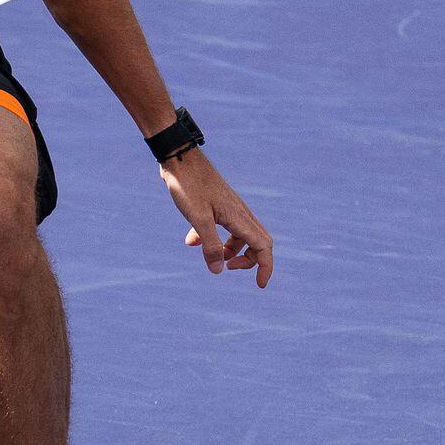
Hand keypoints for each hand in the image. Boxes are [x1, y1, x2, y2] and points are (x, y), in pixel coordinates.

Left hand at [160, 149, 273, 285]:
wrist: (180, 159)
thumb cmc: (189, 186)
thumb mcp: (197, 218)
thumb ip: (210, 245)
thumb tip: (219, 270)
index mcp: (239, 217)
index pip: (263, 247)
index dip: (264, 267)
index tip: (259, 285)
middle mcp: (240, 213)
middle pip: (257, 242)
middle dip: (249, 260)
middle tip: (229, 268)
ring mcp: (230, 208)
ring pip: (240, 236)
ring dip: (230, 250)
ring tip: (213, 258)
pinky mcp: (218, 204)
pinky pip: (224, 226)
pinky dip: (213, 237)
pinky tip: (190, 240)